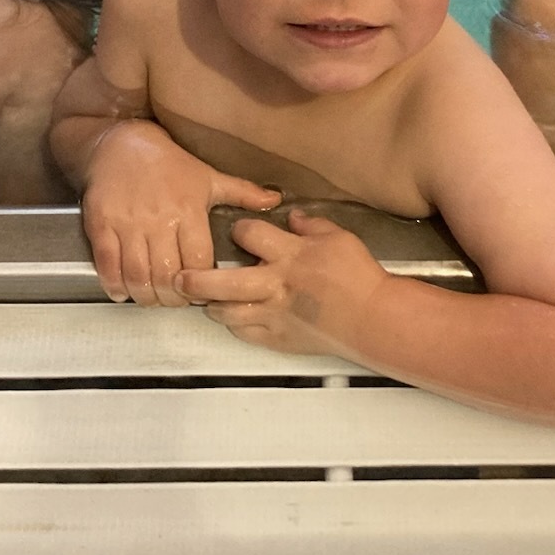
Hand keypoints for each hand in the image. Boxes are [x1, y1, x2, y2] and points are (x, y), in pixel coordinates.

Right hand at [81, 120, 280, 305]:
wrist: (120, 143)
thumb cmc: (169, 164)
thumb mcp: (208, 176)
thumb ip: (242, 193)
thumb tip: (275, 199)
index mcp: (189, 211)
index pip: (198, 263)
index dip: (201, 287)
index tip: (201, 294)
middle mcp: (159, 220)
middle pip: (167, 276)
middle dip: (172, 299)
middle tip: (175, 302)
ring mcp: (128, 223)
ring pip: (137, 275)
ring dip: (146, 296)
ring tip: (153, 299)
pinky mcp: (101, 224)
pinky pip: (108, 263)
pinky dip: (115, 284)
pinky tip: (123, 292)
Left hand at [176, 210, 384, 353]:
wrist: (373, 319)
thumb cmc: (360, 278)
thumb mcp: (340, 238)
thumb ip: (312, 225)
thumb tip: (293, 216)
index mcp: (290, 255)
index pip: (249, 235)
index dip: (239, 230)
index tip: (239, 232)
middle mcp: (276, 285)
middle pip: (223, 283)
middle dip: (195, 280)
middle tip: (180, 277)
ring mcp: (275, 315)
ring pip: (227, 313)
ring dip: (212, 305)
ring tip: (205, 299)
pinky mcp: (278, 338)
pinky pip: (245, 334)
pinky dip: (235, 325)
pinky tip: (235, 317)